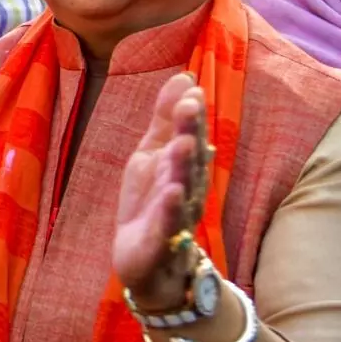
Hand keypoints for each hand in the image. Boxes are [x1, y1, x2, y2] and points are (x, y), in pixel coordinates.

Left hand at [112, 73, 209, 309]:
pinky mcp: (160, 242)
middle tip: (190, 105)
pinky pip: (167, 225)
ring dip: (183, 167)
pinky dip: (169, 209)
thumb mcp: (152, 155)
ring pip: (183, 190)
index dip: (191, 115)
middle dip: (191, 133)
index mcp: (183, 168)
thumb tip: (184, 76)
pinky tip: (171, 192)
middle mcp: (186, 190)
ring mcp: (176, 217)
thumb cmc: (153, 203)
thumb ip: (165, 119)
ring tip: (181, 143)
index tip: (191, 87)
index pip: (191, 137)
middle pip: (191, 160)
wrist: (149, 264)